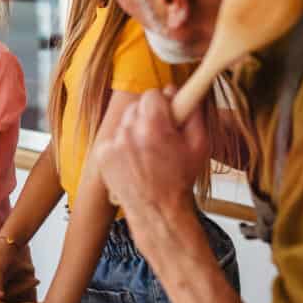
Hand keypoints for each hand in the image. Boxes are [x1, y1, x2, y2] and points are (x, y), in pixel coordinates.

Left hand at [95, 86, 208, 258]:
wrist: (158, 211)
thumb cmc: (179, 181)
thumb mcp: (200, 144)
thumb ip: (193, 112)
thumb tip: (186, 91)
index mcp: (154, 125)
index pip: (153, 94)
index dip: (163, 103)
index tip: (168, 113)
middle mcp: (129, 131)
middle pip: (137, 106)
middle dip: (149, 116)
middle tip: (160, 136)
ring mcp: (112, 143)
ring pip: (124, 122)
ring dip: (135, 130)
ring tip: (148, 152)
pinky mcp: (102, 154)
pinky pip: (114, 138)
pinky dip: (123, 145)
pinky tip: (135, 160)